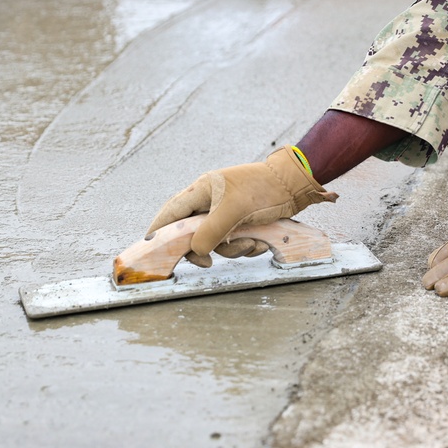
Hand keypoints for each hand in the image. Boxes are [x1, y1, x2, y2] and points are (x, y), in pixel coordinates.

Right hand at [146, 145, 337, 259]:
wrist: (296, 185)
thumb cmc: (264, 189)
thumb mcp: (235, 210)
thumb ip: (211, 231)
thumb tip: (195, 250)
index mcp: (201, 191)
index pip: (171, 213)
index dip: (159, 231)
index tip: (151, 250)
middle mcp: (209, 202)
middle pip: (192, 234)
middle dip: (207, 248)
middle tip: (209, 262)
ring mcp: (225, 212)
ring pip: (216, 242)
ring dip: (233, 249)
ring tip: (252, 242)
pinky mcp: (241, 222)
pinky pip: (234, 241)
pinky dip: (246, 246)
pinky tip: (260, 241)